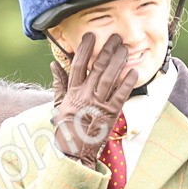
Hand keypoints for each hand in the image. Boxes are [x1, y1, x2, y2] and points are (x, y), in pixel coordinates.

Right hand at [51, 32, 138, 166]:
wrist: (74, 151)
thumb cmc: (66, 128)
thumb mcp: (58, 105)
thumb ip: (58, 84)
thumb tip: (54, 64)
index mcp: (72, 92)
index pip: (78, 65)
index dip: (84, 50)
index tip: (90, 37)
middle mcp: (85, 95)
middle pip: (97, 68)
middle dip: (106, 50)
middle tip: (115, 37)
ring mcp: (98, 104)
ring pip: (110, 77)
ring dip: (118, 61)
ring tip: (124, 48)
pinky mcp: (111, 113)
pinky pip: (120, 95)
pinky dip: (127, 82)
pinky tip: (133, 71)